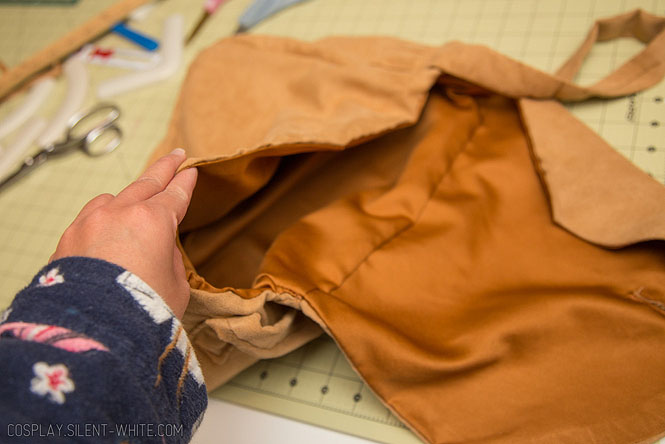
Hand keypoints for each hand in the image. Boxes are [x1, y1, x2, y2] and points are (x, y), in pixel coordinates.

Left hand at [51, 149, 197, 318]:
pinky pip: (90, 218)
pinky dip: (102, 220)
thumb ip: (170, 257)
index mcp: (154, 222)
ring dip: (127, 198)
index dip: (186, 182)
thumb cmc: (142, 313)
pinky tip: (106, 231)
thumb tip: (158, 245)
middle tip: (175, 156)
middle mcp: (120, 214)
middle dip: (163, 168)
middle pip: (146, 183)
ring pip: (113, 199)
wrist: (91, 332)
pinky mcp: (68, 238)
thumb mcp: (176, 286)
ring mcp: (90, 222)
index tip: (191, 171)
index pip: (176, 194)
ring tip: (135, 204)